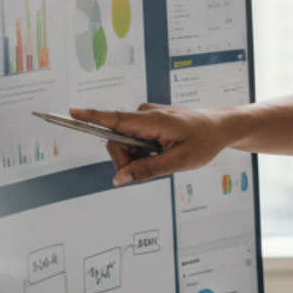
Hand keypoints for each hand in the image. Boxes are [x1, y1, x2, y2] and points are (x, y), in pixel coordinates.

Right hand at [70, 104, 229, 184]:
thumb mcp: (178, 162)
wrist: (221, 128)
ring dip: (138, 156)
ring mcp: (148, 116)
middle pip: (117, 141)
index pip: (114, 119)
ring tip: (163, 157)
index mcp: (152, 121)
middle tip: (149, 170)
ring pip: (126, 142)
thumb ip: (146, 171)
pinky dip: (144, 150)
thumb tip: (119, 179)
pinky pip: (136, 138)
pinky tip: (162, 151)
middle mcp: (146, 113)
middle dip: (127, 160)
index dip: (91, 117)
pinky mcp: (150, 120)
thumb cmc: (204, 142)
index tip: (71, 113)